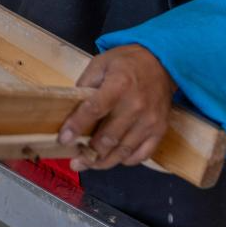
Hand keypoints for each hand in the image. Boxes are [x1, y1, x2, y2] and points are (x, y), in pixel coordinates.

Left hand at [58, 44, 176, 171]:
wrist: (161, 62)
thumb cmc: (127, 62)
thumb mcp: (101, 63)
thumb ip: (85, 84)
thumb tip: (72, 108)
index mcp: (119, 85)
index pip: (94, 110)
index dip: (76, 126)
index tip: (63, 139)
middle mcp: (136, 105)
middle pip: (109, 137)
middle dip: (88, 153)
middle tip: (75, 160)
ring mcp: (150, 120)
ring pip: (124, 151)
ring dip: (104, 161)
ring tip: (89, 164)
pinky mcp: (160, 130)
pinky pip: (142, 154)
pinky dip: (125, 160)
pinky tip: (112, 159)